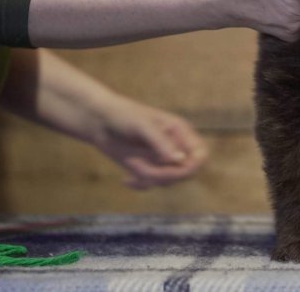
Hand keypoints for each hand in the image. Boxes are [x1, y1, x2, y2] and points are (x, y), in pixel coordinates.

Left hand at [90, 97, 208, 189]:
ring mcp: (161, 159)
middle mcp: (175, 146)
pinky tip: (126, 180)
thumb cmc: (123, 115)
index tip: (175, 168)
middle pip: (186, 172)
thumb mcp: (142, 126)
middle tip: (142, 169)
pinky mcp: (147, 167)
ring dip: (150, 177)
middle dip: (166, 175)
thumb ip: (161, 142)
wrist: (99, 120)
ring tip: (132, 165)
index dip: (193, 165)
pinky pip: (153, 184)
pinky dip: (140, 185)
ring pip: (168, 181)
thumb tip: (180, 160)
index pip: (200, 154)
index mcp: (181, 131)